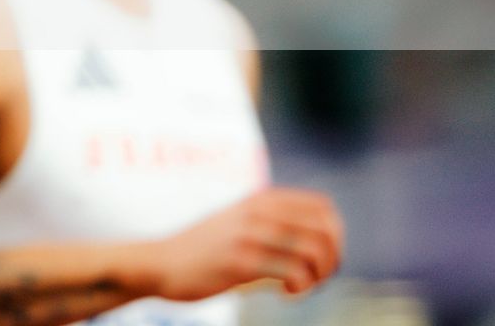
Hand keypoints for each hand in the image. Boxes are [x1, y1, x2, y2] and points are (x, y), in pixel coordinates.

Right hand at [141, 187, 344, 300]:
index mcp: (262, 200)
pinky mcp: (241, 262)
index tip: (321, 259)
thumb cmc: (203, 250)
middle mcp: (259, 211)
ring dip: (318, 276)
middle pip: (326, 230)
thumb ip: (270, 222)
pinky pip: (293, 273)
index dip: (334, 236)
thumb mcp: (238, 221)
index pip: (323, 207)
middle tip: (317, 278)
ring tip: (300, 288)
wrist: (160, 263)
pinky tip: (286, 294)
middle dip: (332, 259)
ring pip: (314, 251)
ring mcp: (250, 235)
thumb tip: (315, 241)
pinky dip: (300, 288)